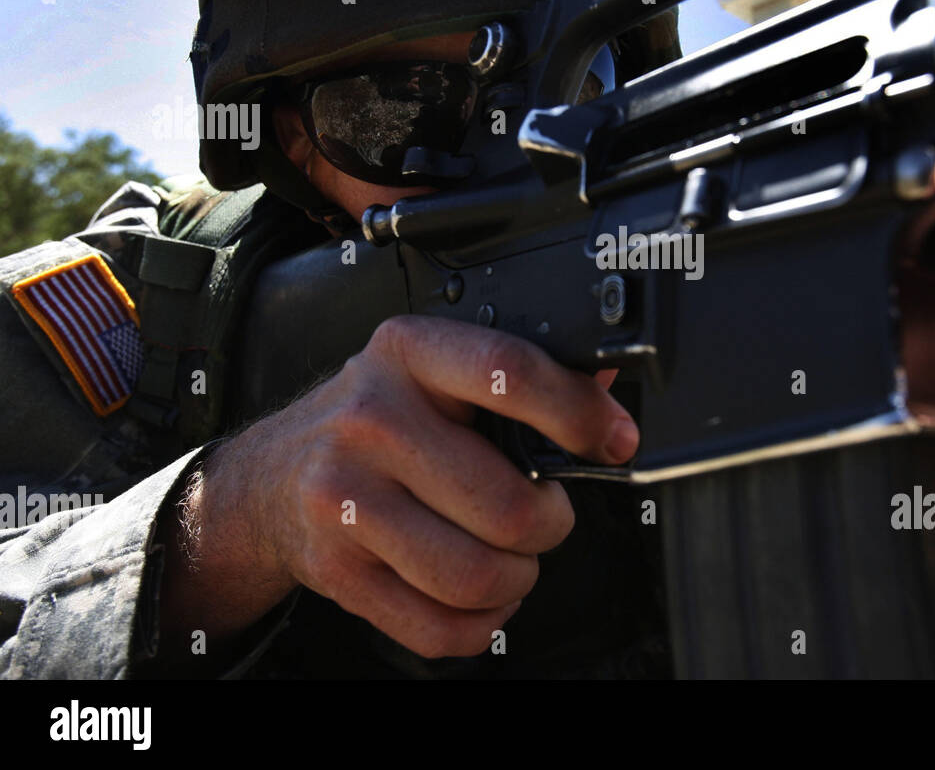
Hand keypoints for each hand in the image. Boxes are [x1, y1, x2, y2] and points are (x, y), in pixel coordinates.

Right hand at [155, 316, 636, 661]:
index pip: (508, 372)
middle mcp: (370, 421)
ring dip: (517, 578)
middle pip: (508, 506)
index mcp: (408, 353)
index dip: (579, 414)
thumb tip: (607, 385)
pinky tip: (479, 592)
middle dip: (550, 523)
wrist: (273, 478)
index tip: (614, 441)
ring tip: (510, 554)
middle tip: (542, 512)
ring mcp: (345, 500)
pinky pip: (441, 628)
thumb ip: (517, 375)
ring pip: (478, 575)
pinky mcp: (336, 571)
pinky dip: (481, 622)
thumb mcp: (434, 369)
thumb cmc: (377, 419)